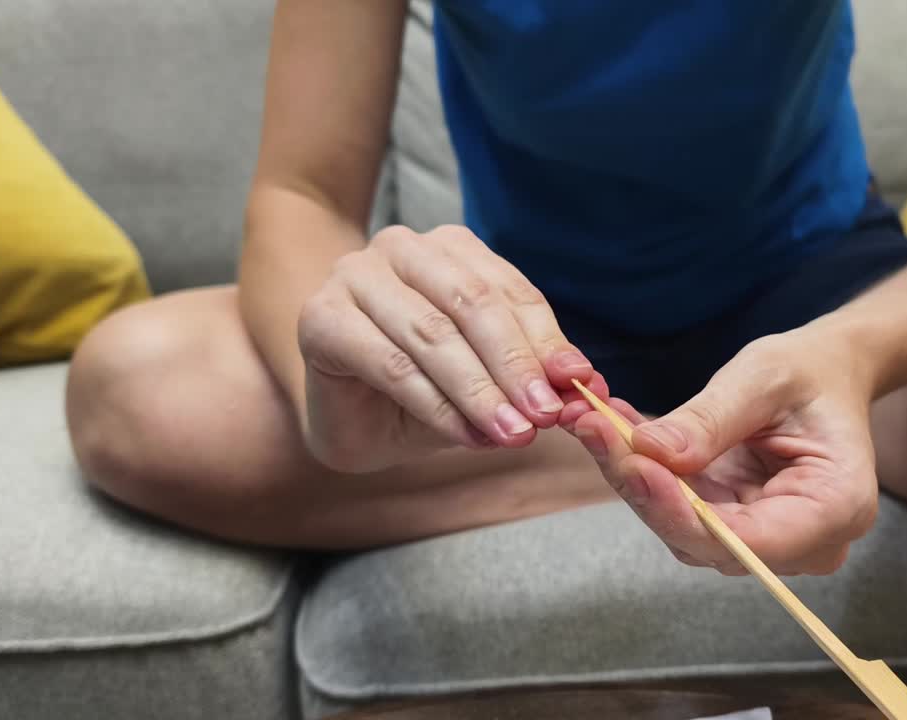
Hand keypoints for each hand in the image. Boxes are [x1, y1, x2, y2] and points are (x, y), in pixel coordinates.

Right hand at [297, 224, 606, 472]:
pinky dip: (436, 405)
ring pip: (433, 334)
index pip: (510, 291)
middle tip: (545, 415)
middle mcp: (400, 248)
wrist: (348, 419)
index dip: (548, 341)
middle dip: (515, 365)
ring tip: (512, 433)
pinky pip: (392, 364)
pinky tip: (466, 436)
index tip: (580, 385)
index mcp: (449, 249)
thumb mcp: (488, 380)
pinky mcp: (320, 318)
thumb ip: (529, 375)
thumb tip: (586, 383)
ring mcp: (354, 277)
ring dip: (479, 391)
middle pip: (473, 304)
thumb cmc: (423, 391)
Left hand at [562, 329, 877, 575]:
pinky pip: (678, 512)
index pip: (748, 538)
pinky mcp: (733, 527)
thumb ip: (711, 420)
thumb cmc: (808, 373)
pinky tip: (609, 431)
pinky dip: (643, 473)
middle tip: (594, 429)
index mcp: (837, 508)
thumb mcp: (764, 378)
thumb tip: (650, 452)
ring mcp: (768, 541)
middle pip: (707, 539)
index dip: (681, 511)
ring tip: (594, 422)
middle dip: (645, 488)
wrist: (823, 377)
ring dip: (634, 479)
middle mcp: (806, 543)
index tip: (633, 464)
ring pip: (683, 530)